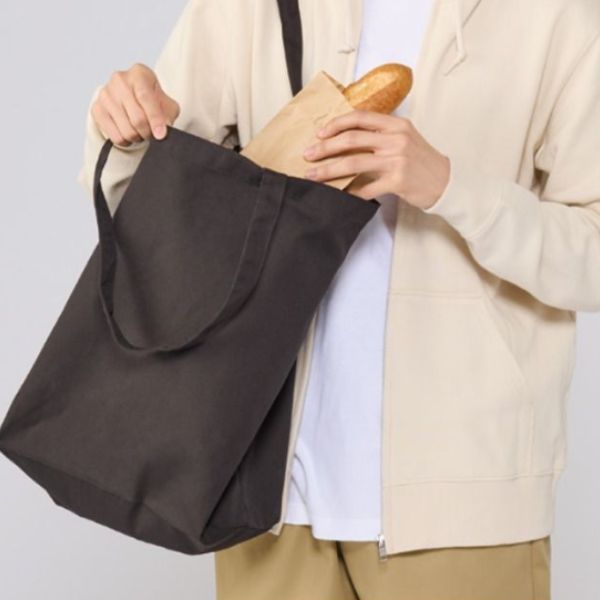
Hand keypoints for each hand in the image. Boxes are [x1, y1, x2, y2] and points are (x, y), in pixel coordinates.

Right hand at [91, 63, 179, 145]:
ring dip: (138, 137)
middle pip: (137, 118)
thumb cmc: (151, 100)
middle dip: (148, 132)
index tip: (161, 135)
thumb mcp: (166, 103)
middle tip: (152, 133)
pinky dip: (126, 140)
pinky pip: (116, 136)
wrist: (132, 96)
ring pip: (127, 131)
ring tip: (141, 131)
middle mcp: (119, 80)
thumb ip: (168, 115)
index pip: (146, 98)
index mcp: (139, 74)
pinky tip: (129, 132)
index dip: (155, 119)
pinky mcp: (97, 109)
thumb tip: (164, 130)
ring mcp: (106, 94)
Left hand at [302, 110, 449, 209]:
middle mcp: (396, 139)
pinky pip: (366, 188)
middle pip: (351, 139)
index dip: (336, 124)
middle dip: (325, 148)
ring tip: (313, 176)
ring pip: (353, 163)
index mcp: (395, 124)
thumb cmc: (421, 161)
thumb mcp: (404, 139)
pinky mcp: (397, 181)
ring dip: (329, 170)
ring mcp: (397, 160)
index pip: (359, 117)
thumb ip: (380, 135)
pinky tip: (338, 195)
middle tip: (308, 155)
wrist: (446, 182)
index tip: (320, 133)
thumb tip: (346, 139)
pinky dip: (350, 192)